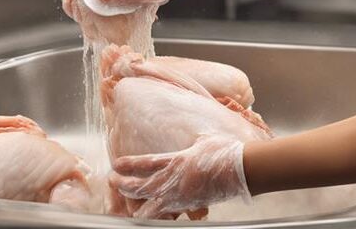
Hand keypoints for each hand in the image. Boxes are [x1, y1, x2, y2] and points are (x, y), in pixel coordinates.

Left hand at [108, 135, 248, 218]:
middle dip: (123, 186)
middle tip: (113, 182)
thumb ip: (191, 142)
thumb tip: (190, 137)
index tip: (115, 165)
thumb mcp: (203, 140)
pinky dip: (157, 217)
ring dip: (136, 206)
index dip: (128, 165)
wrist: (242, 170)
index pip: (144, 164)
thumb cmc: (226, 151)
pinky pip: (168, 216)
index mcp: (177, 160)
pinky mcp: (189, 207)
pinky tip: (153, 216)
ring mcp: (181, 197)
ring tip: (127, 205)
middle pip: (140, 188)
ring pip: (149, 209)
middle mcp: (174, 181)